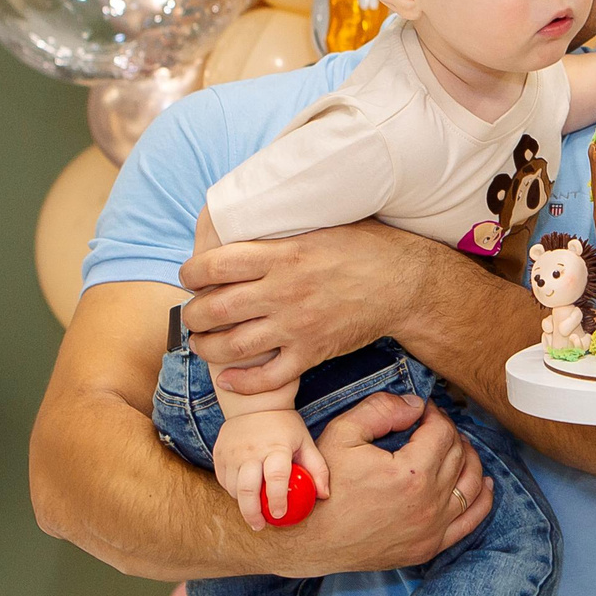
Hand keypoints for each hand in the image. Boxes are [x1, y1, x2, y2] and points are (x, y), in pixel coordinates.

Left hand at [179, 221, 437, 395]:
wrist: (406, 283)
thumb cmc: (366, 245)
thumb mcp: (322, 222)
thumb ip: (283, 225)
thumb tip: (249, 214)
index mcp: (282, 254)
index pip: (216, 264)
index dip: (191, 272)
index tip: (189, 276)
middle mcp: (284, 291)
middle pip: (216, 309)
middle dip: (193, 314)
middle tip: (192, 313)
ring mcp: (297, 325)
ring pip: (234, 346)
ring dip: (208, 348)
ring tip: (202, 342)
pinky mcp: (313, 351)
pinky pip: (269, 377)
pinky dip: (243, 381)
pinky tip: (228, 378)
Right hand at [214, 407, 315, 530]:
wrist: (254, 402)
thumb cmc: (285, 426)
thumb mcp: (305, 442)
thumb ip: (317, 468)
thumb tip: (325, 495)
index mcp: (276, 447)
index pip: (275, 477)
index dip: (278, 499)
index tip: (280, 515)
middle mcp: (250, 451)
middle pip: (247, 489)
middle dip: (252, 513)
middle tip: (260, 525)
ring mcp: (231, 452)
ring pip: (233, 488)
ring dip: (243, 503)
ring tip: (254, 510)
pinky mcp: (218, 454)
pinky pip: (223, 481)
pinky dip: (233, 491)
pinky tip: (243, 493)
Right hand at [288, 390, 493, 571]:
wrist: (307, 540)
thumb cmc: (322, 487)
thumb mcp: (342, 433)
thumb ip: (382, 409)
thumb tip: (416, 404)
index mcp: (410, 473)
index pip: (442, 432)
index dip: (435, 415)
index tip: (422, 412)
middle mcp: (429, 503)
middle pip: (459, 455)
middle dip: (449, 434)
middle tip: (432, 427)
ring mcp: (432, 529)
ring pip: (472, 485)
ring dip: (470, 460)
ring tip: (457, 447)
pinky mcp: (428, 547)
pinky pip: (470, 521)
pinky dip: (483, 500)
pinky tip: (484, 485)